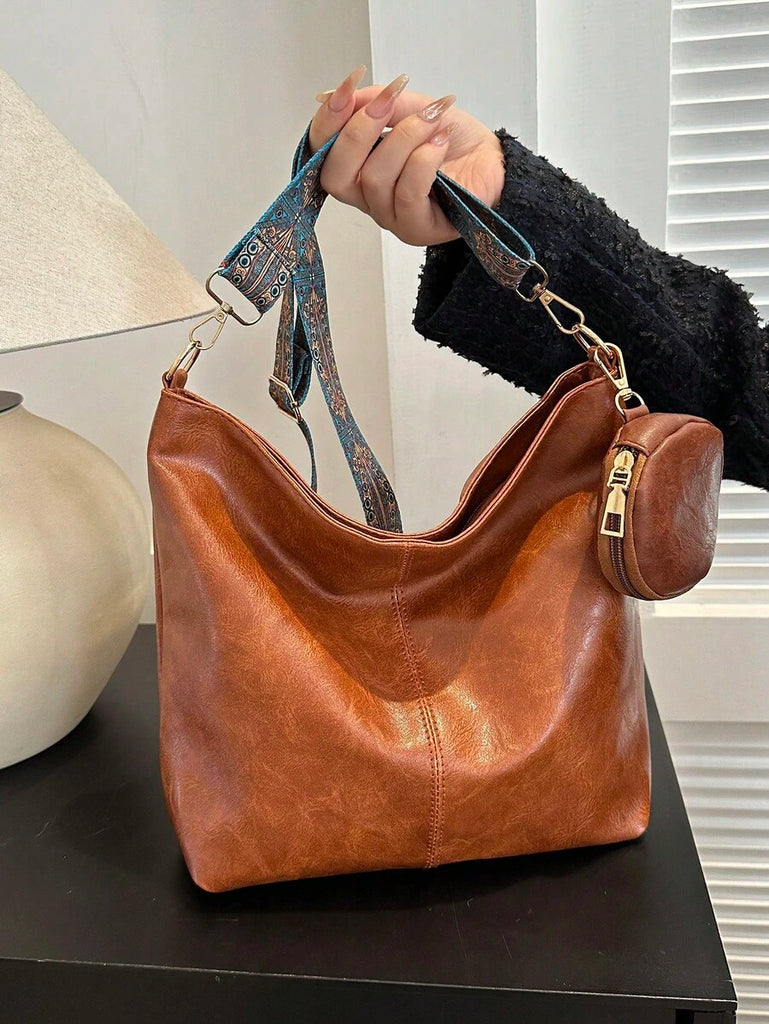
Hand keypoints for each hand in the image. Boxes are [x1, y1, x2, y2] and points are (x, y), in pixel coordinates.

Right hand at [308, 66, 505, 245]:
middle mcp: (368, 198)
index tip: (348, 88)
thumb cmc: (451, 140)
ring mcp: (391, 217)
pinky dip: (424, 159)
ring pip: (375, 179)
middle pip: (336, 175)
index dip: (327, 121)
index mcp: (358, 169)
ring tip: (433, 119)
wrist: (495, 161)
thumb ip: (375, 101)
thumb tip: (334, 94)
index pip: (321, 153)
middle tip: (390, 101)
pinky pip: (408, 194)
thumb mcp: (411, 107)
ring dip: (405, 138)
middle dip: (359, 131)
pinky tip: (441, 142)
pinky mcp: (418, 229)